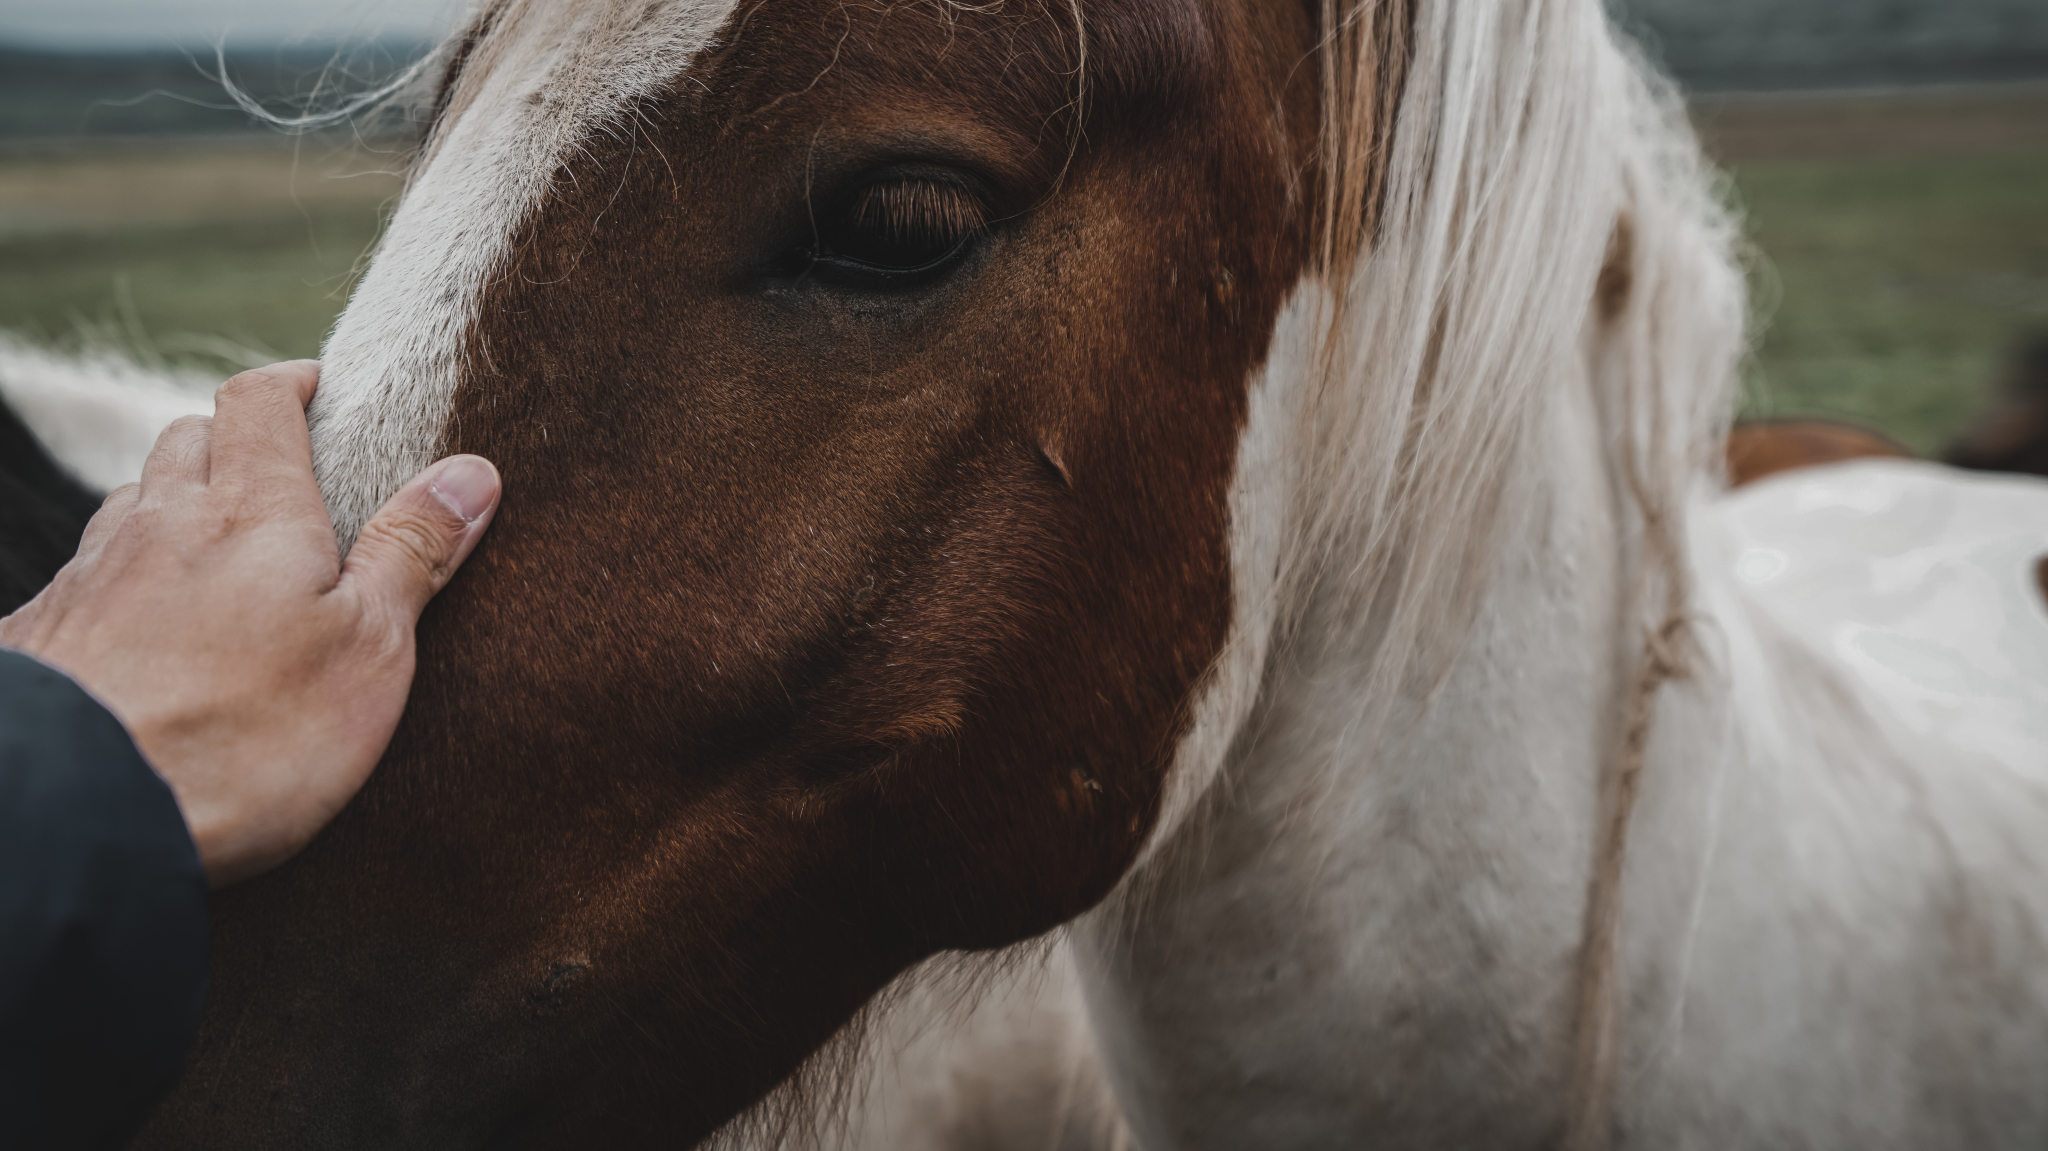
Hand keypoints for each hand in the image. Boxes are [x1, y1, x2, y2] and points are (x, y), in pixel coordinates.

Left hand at [0, 362, 499, 885]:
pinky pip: (83, 580)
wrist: (83, 814)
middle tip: (280, 474)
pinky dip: (120, 582)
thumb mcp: (370, 650)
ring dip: (172, 509)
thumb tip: (471, 471)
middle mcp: (159, 523)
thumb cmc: (248, 736)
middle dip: (232, 441)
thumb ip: (413, 555)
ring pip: (130, 506)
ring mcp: (89, 578)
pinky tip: (141, 634)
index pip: (259, 401)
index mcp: (252, 512)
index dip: (291, 384)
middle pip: (187, 441)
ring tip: (213, 556)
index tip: (321, 389)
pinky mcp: (39, 639)